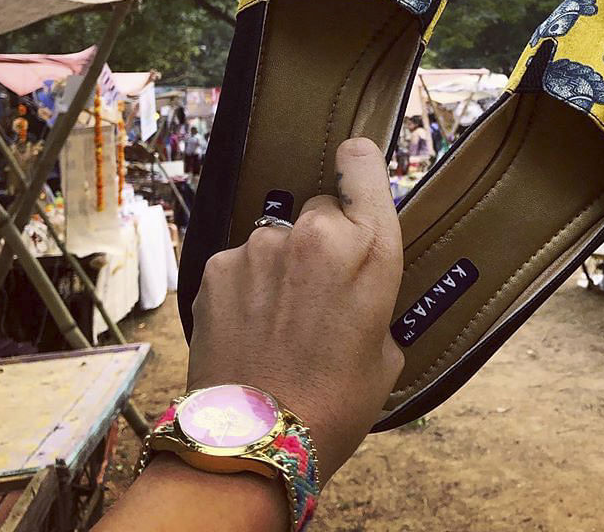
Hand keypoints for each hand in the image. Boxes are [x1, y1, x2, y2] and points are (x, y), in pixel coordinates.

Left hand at [187, 137, 404, 485]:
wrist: (256, 442)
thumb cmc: (337, 402)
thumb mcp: (385, 348)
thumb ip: (373, 296)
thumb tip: (355, 287)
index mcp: (370, 247)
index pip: (361, 162)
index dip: (356, 167)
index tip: (352, 177)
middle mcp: (316, 234)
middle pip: (321, 209)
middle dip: (324, 239)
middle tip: (320, 289)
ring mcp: (261, 247)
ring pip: (279, 238)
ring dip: (282, 265)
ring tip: (280, 319)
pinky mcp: (218, 266)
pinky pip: (242, 261)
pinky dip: (247, 285)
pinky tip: (251, 326)